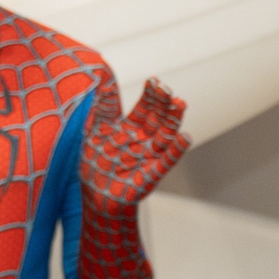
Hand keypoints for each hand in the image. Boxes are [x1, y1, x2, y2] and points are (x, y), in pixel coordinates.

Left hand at [83, 77, 188, 205]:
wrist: (95, 197)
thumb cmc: (94, 165)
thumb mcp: (92, 134)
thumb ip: (99, 111)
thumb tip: (99, 85)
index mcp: (131, 130)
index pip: (144, 108)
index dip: (150, 95)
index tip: (154, 80)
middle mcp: (144, 141)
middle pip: (157, 119)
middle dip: (162, 103)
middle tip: (166, 88)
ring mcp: (148, 158)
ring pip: (164, 136)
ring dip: (173, 121)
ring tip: (180, 103)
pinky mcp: (149, 177)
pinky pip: (165, 163)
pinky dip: (175, 151)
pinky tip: (185, 137)